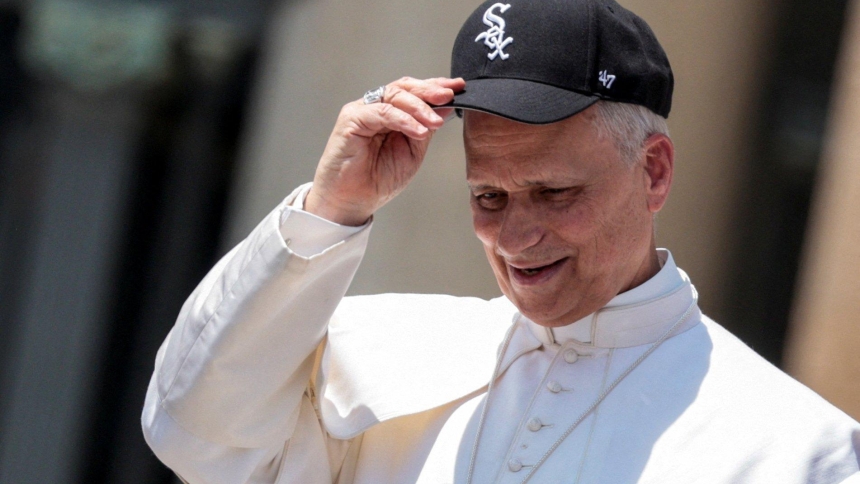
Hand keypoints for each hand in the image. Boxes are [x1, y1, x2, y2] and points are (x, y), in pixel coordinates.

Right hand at [305, 76, 465, 225]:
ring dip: (419, 107)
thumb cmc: (379, 179)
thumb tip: (446, 106)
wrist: (353, 201)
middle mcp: (375, 107)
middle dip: (429, 90)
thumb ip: (427, 128)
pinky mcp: (351, 120)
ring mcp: (362, 111)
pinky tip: (418, 131)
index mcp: (390, 113)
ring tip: (435, 122)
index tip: (458, 87)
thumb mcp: (413, 151)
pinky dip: (402, 119)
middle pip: (404, 87)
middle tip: (449, 95)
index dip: (435, 86)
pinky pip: (381, 112)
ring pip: (394, 95)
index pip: (413, 91)